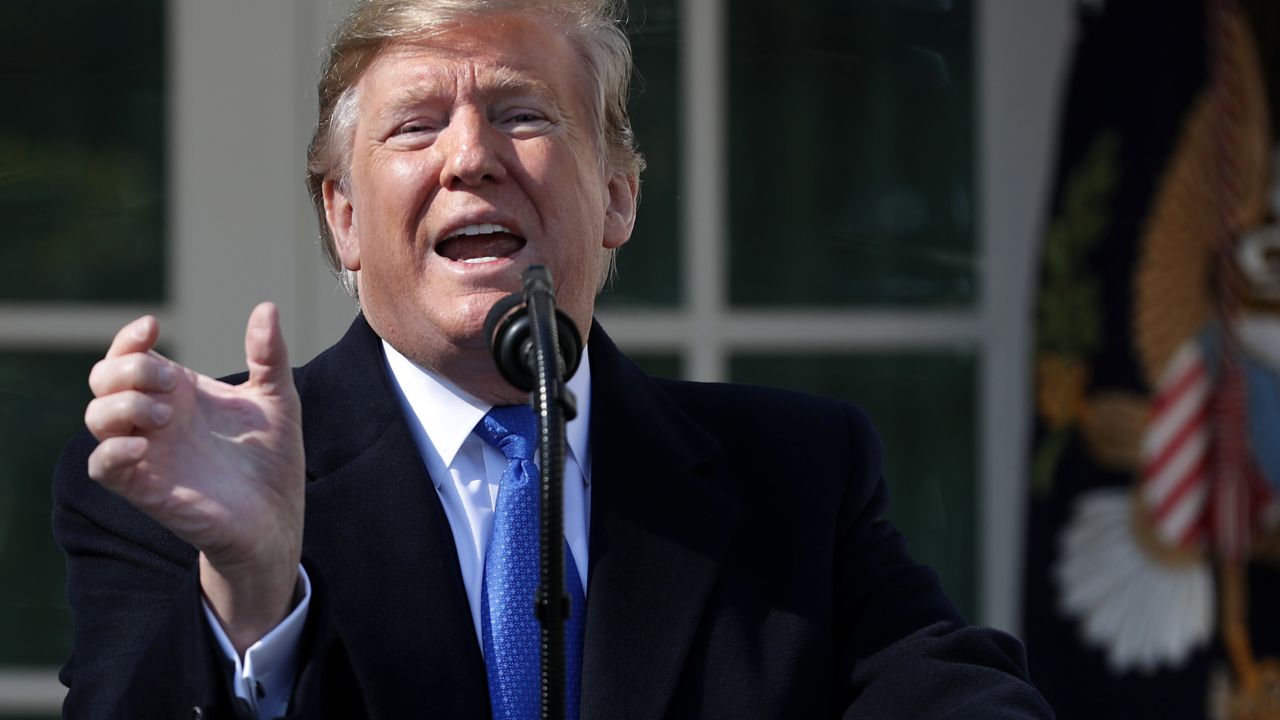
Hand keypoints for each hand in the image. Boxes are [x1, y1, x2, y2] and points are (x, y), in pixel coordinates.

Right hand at [84, 302, 303, 654]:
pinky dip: (111, 451)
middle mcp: (156, 419)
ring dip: (121, 405)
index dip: (129, 337)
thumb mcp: (278, 398)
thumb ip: (270, 355)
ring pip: (96, 418)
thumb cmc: (271, 458)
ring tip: (167, 415)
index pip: (130, 355)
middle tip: (169, 382)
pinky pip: (102, 466)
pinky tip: (142, 445)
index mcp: (178, 392)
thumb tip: (267, 308)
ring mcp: (148, 453)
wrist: (277, 518)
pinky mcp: (146, 489)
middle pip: (104, 379)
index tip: (152, 326)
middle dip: (127, 368)